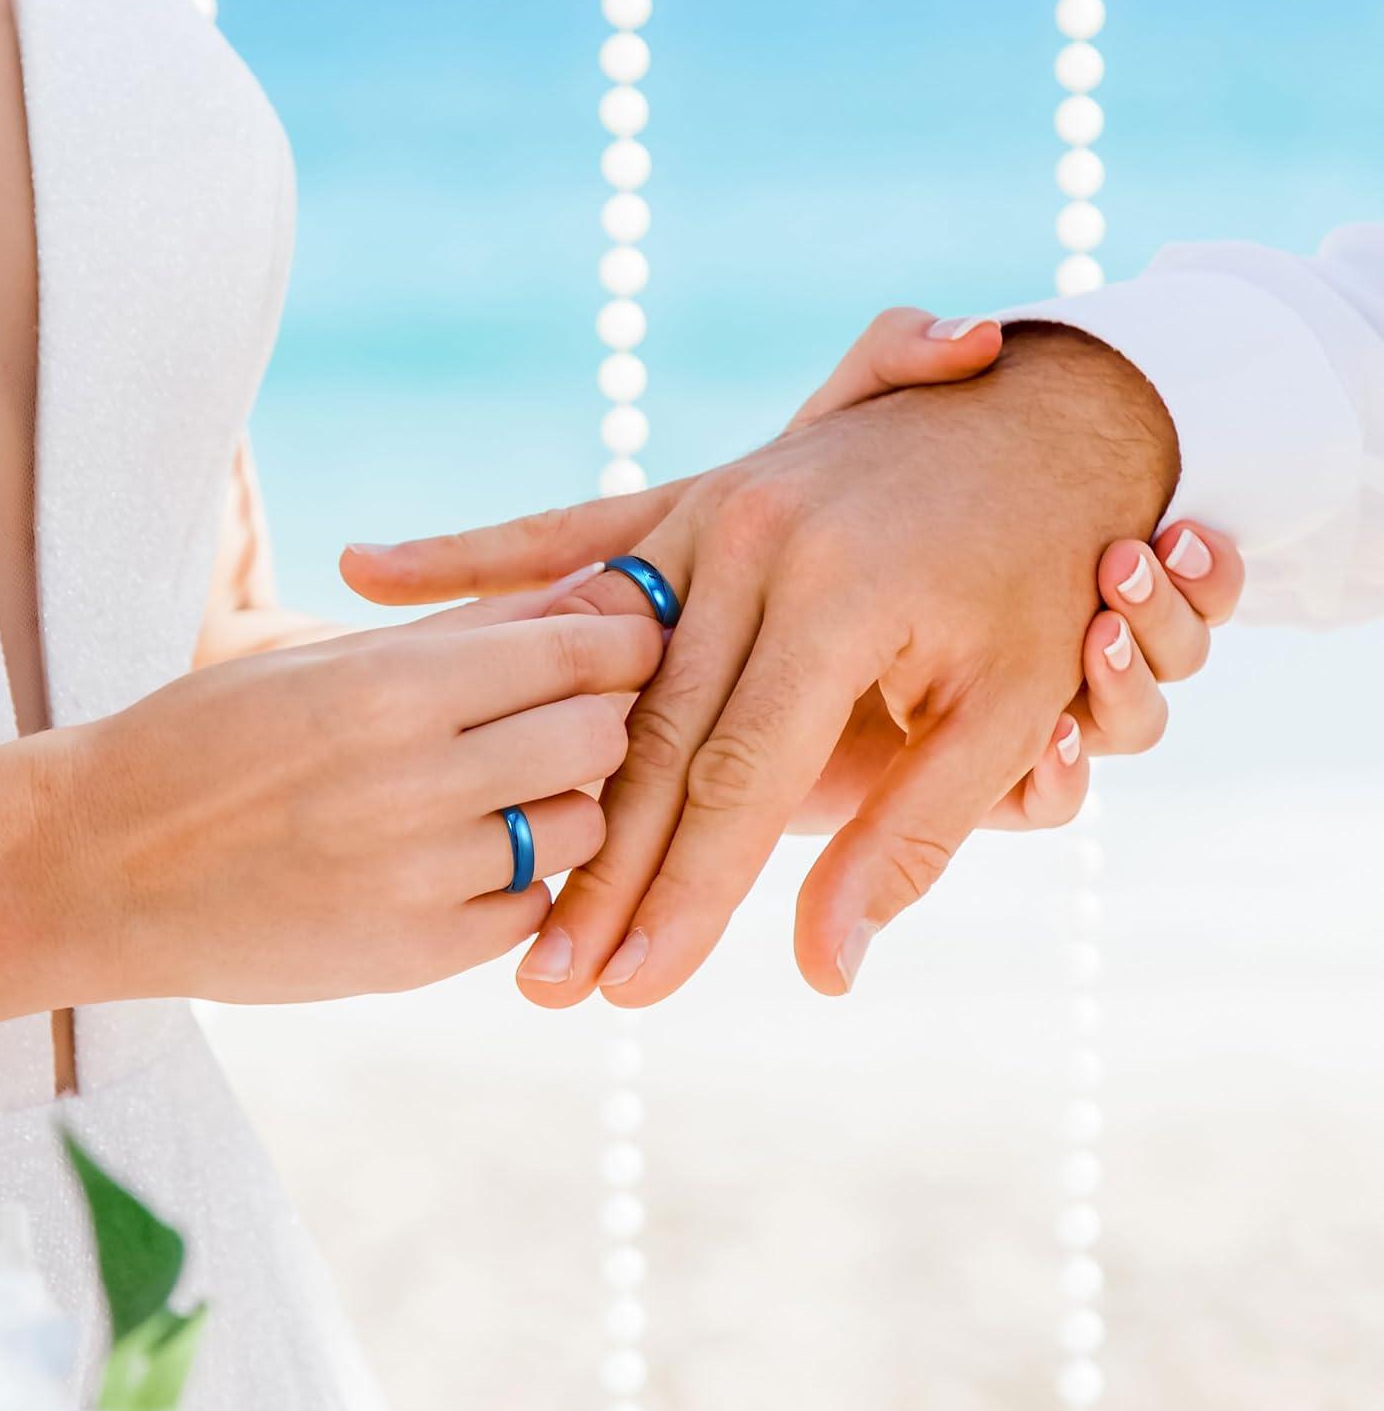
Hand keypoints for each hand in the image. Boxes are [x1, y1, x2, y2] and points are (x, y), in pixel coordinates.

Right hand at [0, 572, 661, 1029]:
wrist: (102, 868)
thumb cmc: (215, 738)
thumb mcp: (329, 661)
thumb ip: (469, 630)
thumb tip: (592, 591)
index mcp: (390, 690)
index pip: (576, 651)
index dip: (623, 641)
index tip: (630, 643)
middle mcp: (414, 784)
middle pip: (599, 737)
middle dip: (599, 720)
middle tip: (562, 716)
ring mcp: (418, 881)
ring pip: (580, 828)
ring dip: (561, 803)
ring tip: (498, 790)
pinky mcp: (416, 958)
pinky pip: (531, 906)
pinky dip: (518, 878)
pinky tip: (461, 856)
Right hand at [344, 321, 1178, 1005]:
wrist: (1042, 420)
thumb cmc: (1043, 580)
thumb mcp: (1011, 716)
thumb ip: (909, 841)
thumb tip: (823, 974)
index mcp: (841, 593)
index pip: (744, 780)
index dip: (690, 896)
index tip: (633, 990)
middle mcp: (750, 537)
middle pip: (653, 740)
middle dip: (604, 872)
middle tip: (549, 981)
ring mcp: (706, 504)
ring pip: (600, 672)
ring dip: (541, 775)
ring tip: (489, 865)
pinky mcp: (685, 493)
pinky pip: (563, 535)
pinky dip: (469, 559)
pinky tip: (367, 573)